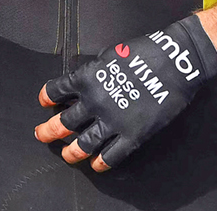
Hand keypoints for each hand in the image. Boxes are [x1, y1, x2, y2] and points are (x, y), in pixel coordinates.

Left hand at [34, 15, 216, 170]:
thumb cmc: (144, 52)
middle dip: (48, 131)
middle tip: (42, 134)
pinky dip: (101, 162)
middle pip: (63, 122)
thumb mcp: (109, 54)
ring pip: (83, 144)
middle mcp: (94, 102)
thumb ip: (93, 71)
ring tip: (66, 155)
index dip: (46, 97)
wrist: (174, 61)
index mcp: (86, 78)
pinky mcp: (133, 135)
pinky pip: (112, 155)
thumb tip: (86, 82)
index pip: (55, 91)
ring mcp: (113, 121)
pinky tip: (96, 164)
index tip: (44, 102)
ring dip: (71, 152)